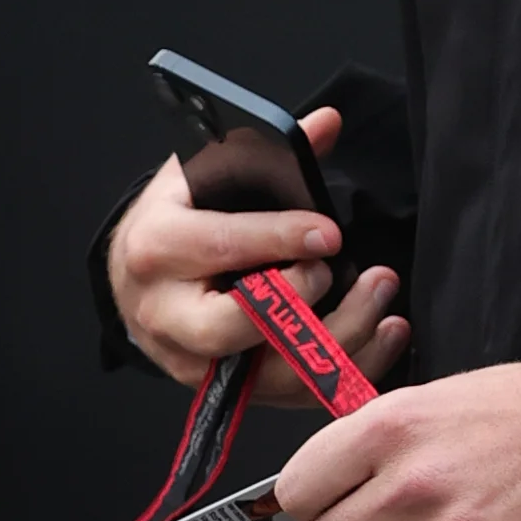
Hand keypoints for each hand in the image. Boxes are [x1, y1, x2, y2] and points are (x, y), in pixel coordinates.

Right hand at [106, 104, 410, 405]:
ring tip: (381, 297)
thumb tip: (328, 123)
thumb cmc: (178, 218)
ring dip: (338, 341)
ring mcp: (194, 364)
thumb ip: (267, 153)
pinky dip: (344, 373)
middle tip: (337, 269)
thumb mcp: (206, 173)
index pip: (221, 248)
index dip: (279, 242)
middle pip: (233, 329)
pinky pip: (290, 397)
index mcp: (159, 248)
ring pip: (269, 375)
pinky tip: (384, 334)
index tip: (328, 234)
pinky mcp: (226, 392)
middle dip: (297, 303)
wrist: (136, 276)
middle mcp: (168, 316)